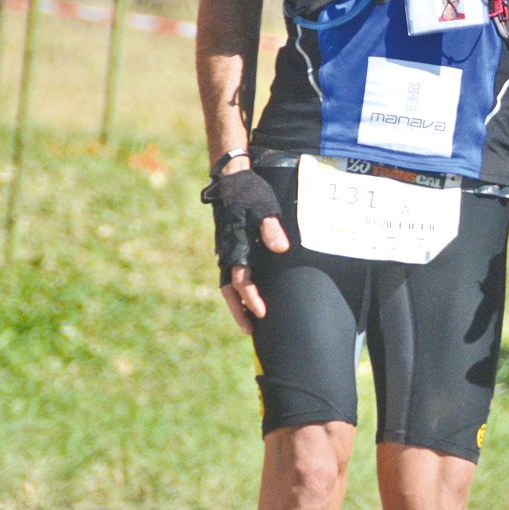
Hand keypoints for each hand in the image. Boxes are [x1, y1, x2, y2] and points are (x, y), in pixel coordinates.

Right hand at [200, 169, 289, 331]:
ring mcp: (227, 250)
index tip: (262, 313)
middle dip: (240, 311)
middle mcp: (228, 252)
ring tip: (249, 320)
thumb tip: (281, 248)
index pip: (241, 282)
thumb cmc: (250, 192)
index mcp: (236, 246)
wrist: (231, 178)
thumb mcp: (264, 206)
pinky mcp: (230, 246)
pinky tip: (248, 295)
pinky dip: (237, 289)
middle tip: (250, 330)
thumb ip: (271, 228)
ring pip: (228, 284)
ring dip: (237, 303)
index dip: (251, 299)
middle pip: (229, 291)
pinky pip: (231, 274)